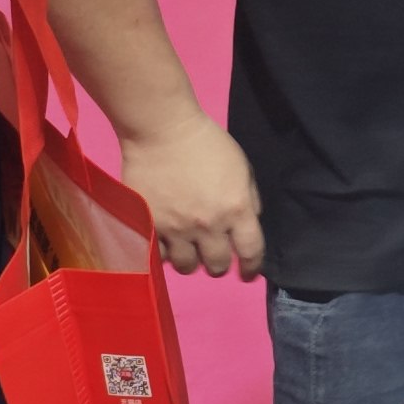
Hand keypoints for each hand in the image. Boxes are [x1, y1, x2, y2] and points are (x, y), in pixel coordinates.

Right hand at [120, 119, 265, 276]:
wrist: (162, 131)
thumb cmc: (207, 143)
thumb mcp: (241, 166)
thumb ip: (249, 198)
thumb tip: (250, 221)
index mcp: (236, 209)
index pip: (251, 251)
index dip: (253, 267)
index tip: (249, 272)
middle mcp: (209, 225)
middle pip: (218, 265)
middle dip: (219, 264)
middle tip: (214, 256)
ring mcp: (177, 228)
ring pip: (188, 266)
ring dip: (192, 261)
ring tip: (189, 250)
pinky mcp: (150, 225)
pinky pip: (160, 255)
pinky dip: (165, 252)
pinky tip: (167, 242)